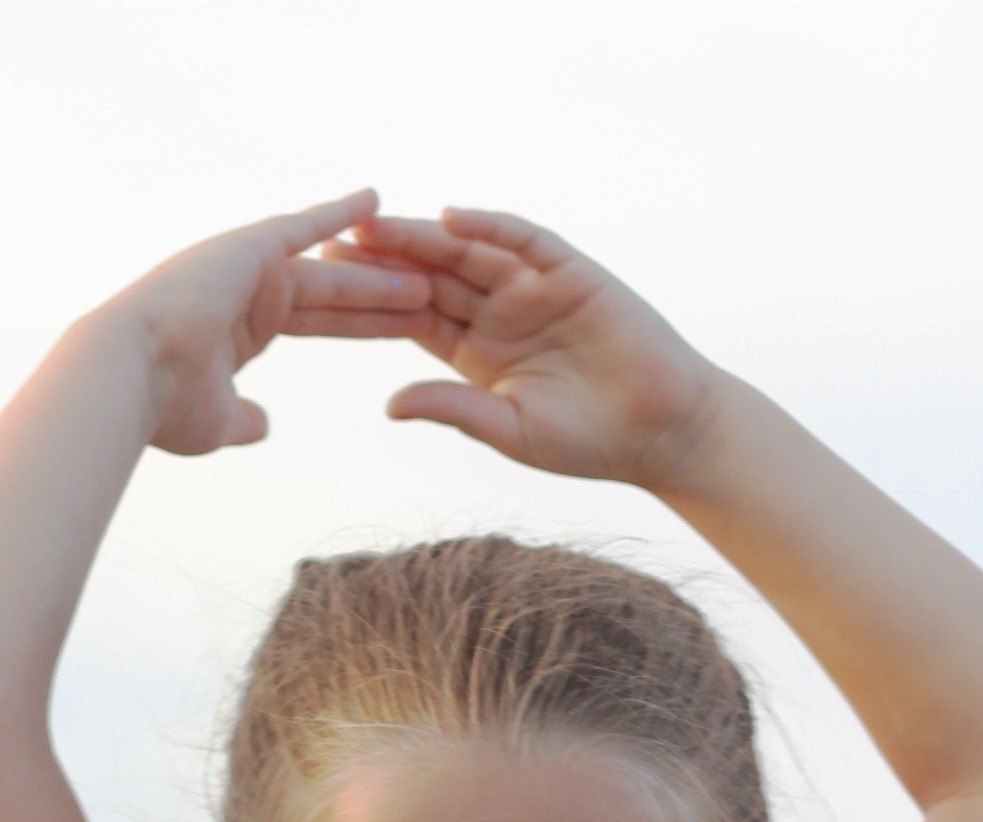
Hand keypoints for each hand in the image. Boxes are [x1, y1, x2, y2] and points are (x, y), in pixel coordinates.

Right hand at [110, 194, 429, 457]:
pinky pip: (305, 225)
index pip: (321, 323)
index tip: (403, 328)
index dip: (363, 325)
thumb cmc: (164, 406)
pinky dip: (339, 211)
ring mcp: (251, 264)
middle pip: (336, 293)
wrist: (131, 374)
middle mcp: (251, 288)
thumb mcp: (217, 421)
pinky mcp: (250, 247)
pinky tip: (378, 198)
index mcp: (245, 328)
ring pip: (332, 267)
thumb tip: (263, 425)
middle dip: (383, 296)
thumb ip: (243, 419)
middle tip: (432, 294)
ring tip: (427, 269)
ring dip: (377, 269)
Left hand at [322, 210, 724, 489]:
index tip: (322, 289)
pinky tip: (452, 218)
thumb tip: (389, 404)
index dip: (372, 302)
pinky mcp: (569, 270)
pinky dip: (490, 225)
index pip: (415, 317)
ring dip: (423, 236)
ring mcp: (532, 287)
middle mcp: (498, 311)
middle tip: (331, 243)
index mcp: (476, 353)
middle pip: (431, 275)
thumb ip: (452, 409)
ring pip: (468, 251)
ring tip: (376, 224)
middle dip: (385, 258)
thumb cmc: (587, 442)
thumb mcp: (508, 430)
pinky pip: (523, 239)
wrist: (660, 430)